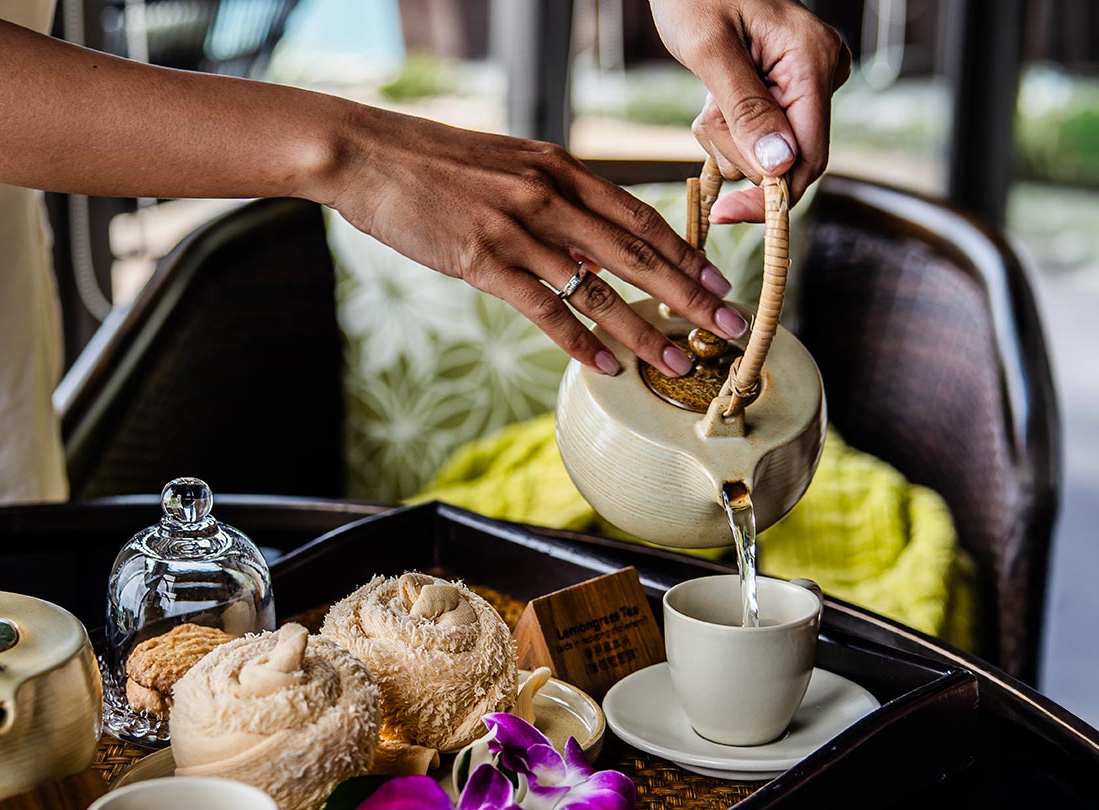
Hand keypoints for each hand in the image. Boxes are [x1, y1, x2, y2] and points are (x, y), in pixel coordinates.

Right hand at [328, 106, 751, 377]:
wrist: (370, 154)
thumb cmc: (433, 162)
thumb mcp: (507, 165)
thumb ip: (551, 200)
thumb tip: (585, 241)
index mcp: (560, 168)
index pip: (639, 215)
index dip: (685, 254)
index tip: (717, 283)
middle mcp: (550, 197)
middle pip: (637, 255)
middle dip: (690, 296)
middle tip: (728, 328)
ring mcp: (518, 230)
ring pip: (599, 290)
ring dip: (643, 332)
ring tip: (676, 363)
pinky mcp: (484, 261)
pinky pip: (546, 310)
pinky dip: (581, 342)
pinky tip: (607, 365)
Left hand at [650, 0, 850, 223]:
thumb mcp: (711, 49)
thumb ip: (746, 109)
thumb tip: (778, 166)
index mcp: (813, 62)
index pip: (809, 157)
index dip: (770, 197)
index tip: (725, 214)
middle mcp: (821, 75)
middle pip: (784, 161)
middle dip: (737, 150)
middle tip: (710, 109)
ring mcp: (805, 85)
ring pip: (763, 153)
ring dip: (724, 137)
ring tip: (710, 94)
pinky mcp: (784, 93)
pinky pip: (755, 137)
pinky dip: (726, 129)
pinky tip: (716, 96)